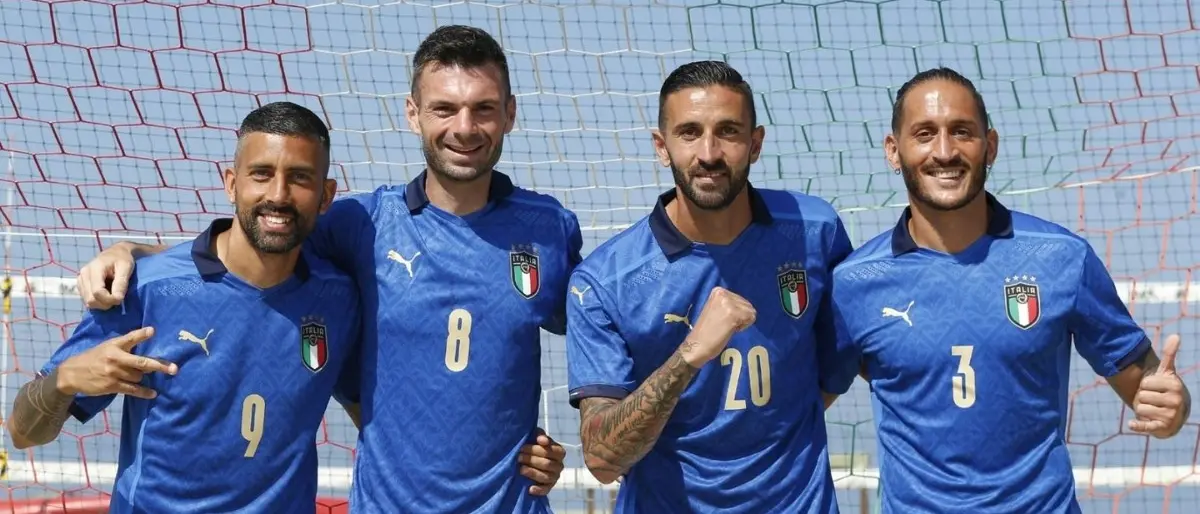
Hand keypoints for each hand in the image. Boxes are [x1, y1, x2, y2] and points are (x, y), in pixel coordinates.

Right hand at [57, 327, 176, 399]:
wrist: (72, 374)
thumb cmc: (93, 358)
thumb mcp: (106, 347)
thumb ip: (123, 346)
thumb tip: (145, 346)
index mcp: (113, 345)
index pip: (129, 338)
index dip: (141, 335)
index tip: (152, 331)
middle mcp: (114, 358)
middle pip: (141, 362)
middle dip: (158, 365)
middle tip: (174, 368)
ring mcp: (113, 373)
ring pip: (138, 376)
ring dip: (142, 377)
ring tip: (139, 375)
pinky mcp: (111, 386)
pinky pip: (132, 389)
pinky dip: (144, 392)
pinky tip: (153, 393)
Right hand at [77, 243, 136, 309]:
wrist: (116, 253)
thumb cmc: (123, 259)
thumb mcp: (126, 268)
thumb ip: (121, 283)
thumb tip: (117, 299)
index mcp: (94, 269)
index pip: (97, 292)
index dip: (109, 300)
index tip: (120, 299)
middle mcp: (83, 275)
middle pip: (91, 299)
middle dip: (106, 303)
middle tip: (118, 298)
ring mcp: (80, 280)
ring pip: (88, 302)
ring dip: (102, 303)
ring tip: (112, 294)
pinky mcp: (81, 286)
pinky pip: (87, 300)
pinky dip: (98, 301)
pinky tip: (106, 294)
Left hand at [518, 427, 565, 495]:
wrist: (530, 461)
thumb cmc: (534, 447)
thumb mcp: (536, 438)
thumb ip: (539, 435)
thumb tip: (541, 439)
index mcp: (559, 452)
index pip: (552, 451)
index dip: (537, 449)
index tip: (523, 447)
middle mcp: (559, 465)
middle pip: (547, 464)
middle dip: (531, 460)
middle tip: (518, 456)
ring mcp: (555, 477)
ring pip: (546, 477)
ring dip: (532, 473)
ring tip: (520, 469)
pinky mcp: (549, 487)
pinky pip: (546, 490)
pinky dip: (538, 490)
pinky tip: (530, 488)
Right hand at [679, 287, 755, 367]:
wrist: (697, 345)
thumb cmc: (706, 330)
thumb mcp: (716, 309)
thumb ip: (728, 304)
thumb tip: (746, 306)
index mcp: (718, 291)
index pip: (740, 299)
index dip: (736, 312)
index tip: (723, 319)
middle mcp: (723, 293)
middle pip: (747, 304)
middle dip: (740, 316)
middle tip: (725, 325)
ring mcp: (728, 303)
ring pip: (750, 311)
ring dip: (742, 322)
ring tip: (727, 327)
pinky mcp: (734, 314)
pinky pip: (751, 317)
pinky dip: (744, 326)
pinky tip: (731, 330)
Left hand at [1129, 334, 1188, 437]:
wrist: (1174, 415)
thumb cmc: (1167, 390)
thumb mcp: (1167, 373)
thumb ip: (1169, 355)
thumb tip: (1175, 335)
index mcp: (1175, 385)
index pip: (1145, 383)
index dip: (1146, 386)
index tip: (1155, 389)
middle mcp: (1176, 401)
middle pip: (1142, 396)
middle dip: (1144, 398)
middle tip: (1154, 400)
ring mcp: (1170, 416)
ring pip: (1140, 408)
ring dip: (1142, 410)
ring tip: (1153, 410)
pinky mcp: (1161, 428)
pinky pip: (1145, 426)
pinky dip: (1137, 426)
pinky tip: (1132, 424)